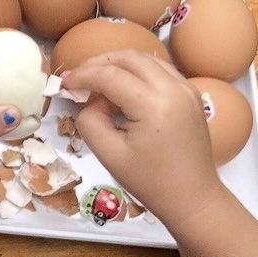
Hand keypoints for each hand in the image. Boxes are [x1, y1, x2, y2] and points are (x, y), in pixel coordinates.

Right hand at [65, 51, 224, 220]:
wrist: (193, 198)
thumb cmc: (150, 182)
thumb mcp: (109, 155)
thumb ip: (90, 121)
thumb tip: (90, 101)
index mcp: (153, 105)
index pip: (109, 76)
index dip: (82, 75)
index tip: (64, 84)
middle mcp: (174, 89)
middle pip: (129, 58)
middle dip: (99, 63)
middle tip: (79, 80)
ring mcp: (187, 89)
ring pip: (146, 59)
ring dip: (119, 65)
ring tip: (99, 84)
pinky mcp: (191, 95)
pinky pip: (160, 70)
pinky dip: (138, 72)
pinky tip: (124, 90)